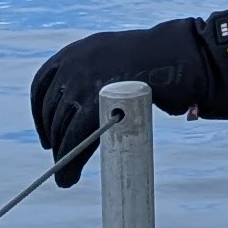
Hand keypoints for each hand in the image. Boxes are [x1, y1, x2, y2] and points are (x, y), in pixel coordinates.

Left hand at [30, 0, 227, 184]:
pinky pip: (75, 137)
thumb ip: (104, 78)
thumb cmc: (163, 61)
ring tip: (65, 176)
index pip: (43, 83)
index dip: (40, 113)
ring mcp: (86, 79)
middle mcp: (76, 61)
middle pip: (52, 108)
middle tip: (61, 159)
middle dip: (54, 137)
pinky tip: (68, 177)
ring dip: (60, 154)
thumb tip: (96, 110)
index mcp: (79, 50)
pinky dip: (68, 161)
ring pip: (62, 125)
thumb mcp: (123, 60)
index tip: (47, 134)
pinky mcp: (98, 100)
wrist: (187, 54)